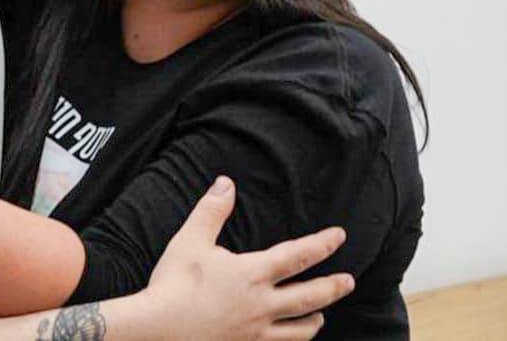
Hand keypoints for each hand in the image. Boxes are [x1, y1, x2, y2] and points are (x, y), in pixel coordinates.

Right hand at [145, 177, 354, 340]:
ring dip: (314, 319)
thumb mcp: (190, 240)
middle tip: (349, 281)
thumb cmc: (173, 283)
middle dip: (333, 287)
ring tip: (321, 316)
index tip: (340, 236)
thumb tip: (226, 183)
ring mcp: (254, 332)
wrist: (157, 330)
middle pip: (310, 297)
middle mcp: (261, 305)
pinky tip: (287, 337)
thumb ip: (211, 211)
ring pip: (299, 330)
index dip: (322, 244)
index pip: (297, 256)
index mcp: (252, 274)